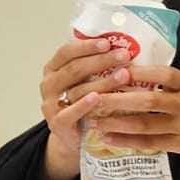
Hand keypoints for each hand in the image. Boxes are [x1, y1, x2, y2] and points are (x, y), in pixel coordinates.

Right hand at [36, 38, 135, 179]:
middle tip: (124, 55)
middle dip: (100, 60)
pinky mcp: (57, 123)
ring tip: (123, 75)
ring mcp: (51, 104)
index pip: (67, 52)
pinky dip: (83, 105)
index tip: (108, 42)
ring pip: (76, 89)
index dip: (86, 46)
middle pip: (74, 68)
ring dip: (101, 82)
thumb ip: (98, 66)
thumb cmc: (86, 102)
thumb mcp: (89, 81)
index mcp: (55, 69)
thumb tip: (129, 46)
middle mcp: (50, 84)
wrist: (75, 136)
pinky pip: (69, 113)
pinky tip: (98, 98)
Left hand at [87, 65, 179, 169]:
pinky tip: (110, 139)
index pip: (164, 75)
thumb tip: (135, 77)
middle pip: (149, 100)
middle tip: (91, 96)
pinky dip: (128, 141)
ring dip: (116, 123)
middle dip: (117, 99)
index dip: (139, 72)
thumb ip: (173, 86)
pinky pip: (151, 143)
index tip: (115, 71)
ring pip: (145, 124)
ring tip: (93, 121)